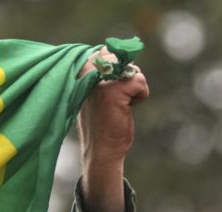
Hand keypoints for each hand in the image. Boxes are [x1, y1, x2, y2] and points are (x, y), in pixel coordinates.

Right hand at [77, 49, 148, 211]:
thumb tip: (124, 50)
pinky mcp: (114, 92)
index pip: (105, 51)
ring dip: (133, 88)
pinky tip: (128, 109)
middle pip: (121, 57)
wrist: (102, 150)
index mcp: (80, 71)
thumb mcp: (98, 91)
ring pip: (133, 70)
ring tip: (120, 105)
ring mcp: (99, 82)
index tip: (115, 86)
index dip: (117, 66)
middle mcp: (86, 73)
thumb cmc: (103, 122)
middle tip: (118, 98)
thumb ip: (105, 72)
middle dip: (127, 76)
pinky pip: (140, 82)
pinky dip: (141, 95)